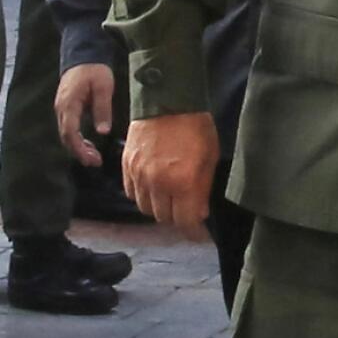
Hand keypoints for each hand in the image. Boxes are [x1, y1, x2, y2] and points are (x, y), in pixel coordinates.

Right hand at [55, 64, 116, 165]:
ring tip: (94, 158)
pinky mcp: (67, 109)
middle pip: (66, 137)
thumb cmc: (95, 70)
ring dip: (79, 147)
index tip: (91, 159)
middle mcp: (62, 109)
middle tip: (95, 162)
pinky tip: (89, 146)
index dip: (79, 148)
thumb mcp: (103, 88)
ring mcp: (63, 109)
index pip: (70, 132)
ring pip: (67, 134)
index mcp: (69, 104)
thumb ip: (102, 109)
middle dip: (79, 152)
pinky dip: (78, 139)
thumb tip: (103, 132)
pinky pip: (70, 128)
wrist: (84, 56)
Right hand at [123, 112, 219, 233]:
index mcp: (184, 182)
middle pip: (164, 218)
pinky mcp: (126, 167)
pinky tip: (154, 190)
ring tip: (171, 201)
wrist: (168, 103)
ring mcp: (139, 176)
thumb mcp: (210, 158)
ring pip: (146, 209)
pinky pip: (132, 194)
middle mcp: (158, 184)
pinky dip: (143, 197)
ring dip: (159, 209)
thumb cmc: (196, 128)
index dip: (192, 231)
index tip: (198, 234)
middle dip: (177, 218)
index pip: (185, 221)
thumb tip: (199, 213)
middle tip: (186, 212)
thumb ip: (203, 188)